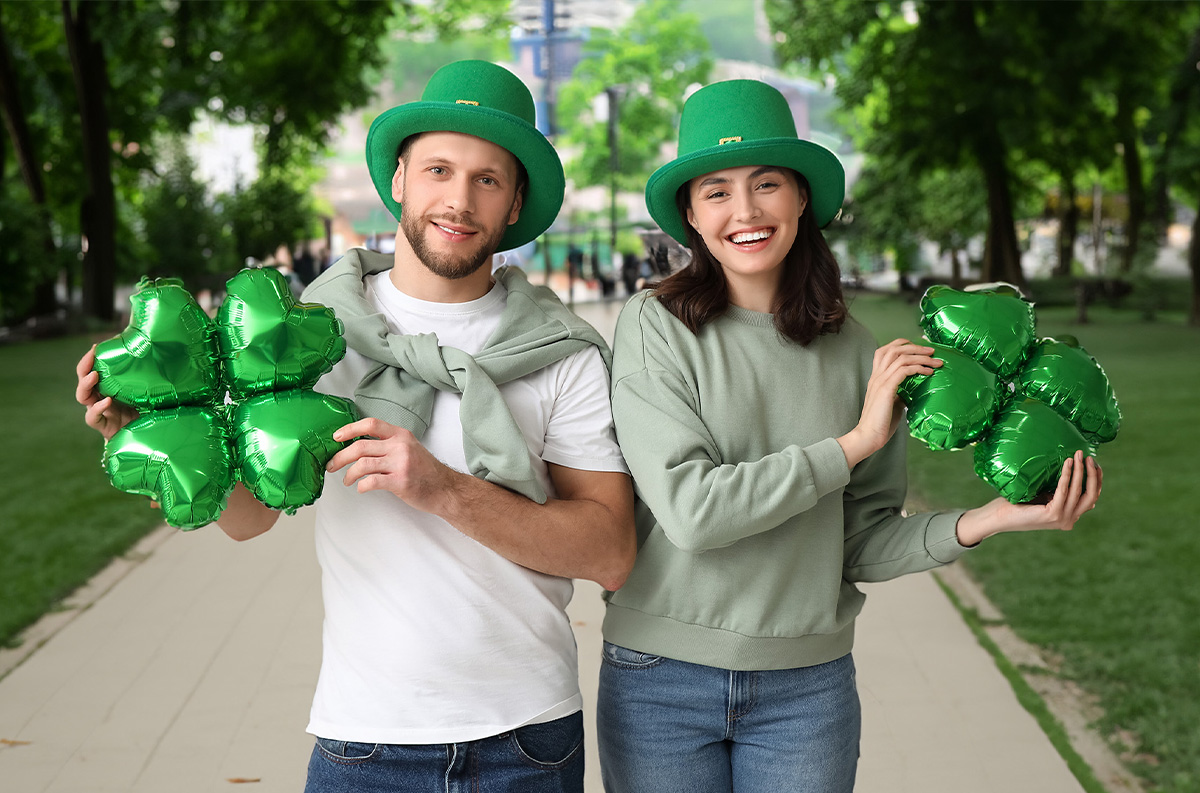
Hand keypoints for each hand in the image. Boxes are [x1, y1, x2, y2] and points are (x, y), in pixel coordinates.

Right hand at [76, 345, 138, 440]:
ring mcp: (98, 412)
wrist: (143, 439)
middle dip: (85, 367)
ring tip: (95, 375)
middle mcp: (99, 398)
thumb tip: (159, 359)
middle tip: (92, 355)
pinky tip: (106, 401)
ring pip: (82, 396)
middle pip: (83, 380)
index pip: (93, 370)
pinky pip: (92, 417)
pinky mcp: (101, 425)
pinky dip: (98, 408)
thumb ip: (146, 380)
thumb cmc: (144, 413)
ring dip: (86, 384)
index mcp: (107, 388)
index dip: (92, 359)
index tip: (96, 346)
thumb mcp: (144, 393)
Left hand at [325, 417, 457, 513]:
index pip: (370, 424)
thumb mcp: (409, 448)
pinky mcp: (400, 481)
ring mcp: (400, 463)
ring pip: (362, 464)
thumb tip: (359, 446)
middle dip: (340, 457)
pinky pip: (371, 481)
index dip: (350, 429)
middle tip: (332, 465)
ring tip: (347, 480)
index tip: (336, 437)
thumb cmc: (425, 471)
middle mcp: (400, 446)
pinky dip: (361, 486)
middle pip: (360, 446)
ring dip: (348, 474)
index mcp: (400, 435)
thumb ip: (388, 444)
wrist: (445, 489)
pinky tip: (361, 488)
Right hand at [838, 338, 941, 467]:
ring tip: (935, 360)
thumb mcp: (893, 403)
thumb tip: (913, 390)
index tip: (919, 348)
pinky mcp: (886, 388)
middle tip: (931, 350)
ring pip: (901, 357)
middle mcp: (877, 376)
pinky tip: (929, 372)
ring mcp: (880, 381)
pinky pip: (904, 370)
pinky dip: (919, 367)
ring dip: (921, 356)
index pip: (885, 351)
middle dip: (915, 347)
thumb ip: (900, 393)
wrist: (868, 435)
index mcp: (876, 377)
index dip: (902, 345)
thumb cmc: (880, 423)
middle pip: (894, 349)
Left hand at [956, 451, 1102, 545]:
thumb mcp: (1043, 495)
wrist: (998, 516)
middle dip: (1093, 474)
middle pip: (1091, 496)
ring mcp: (1061, 519)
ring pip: (1079, 491)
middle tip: (1088, 456)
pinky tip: (1067, 462)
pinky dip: (1067, 475)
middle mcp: (1068, 520)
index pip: (1091, 498)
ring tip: (1078, 454)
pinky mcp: (1051, 515)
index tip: (1094, 463)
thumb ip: (1058, 490)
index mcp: (1069, 517)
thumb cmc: (1018, 503)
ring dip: (1080, 470)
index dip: (1096, 480)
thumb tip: (1071, 468)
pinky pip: (1063, 490)